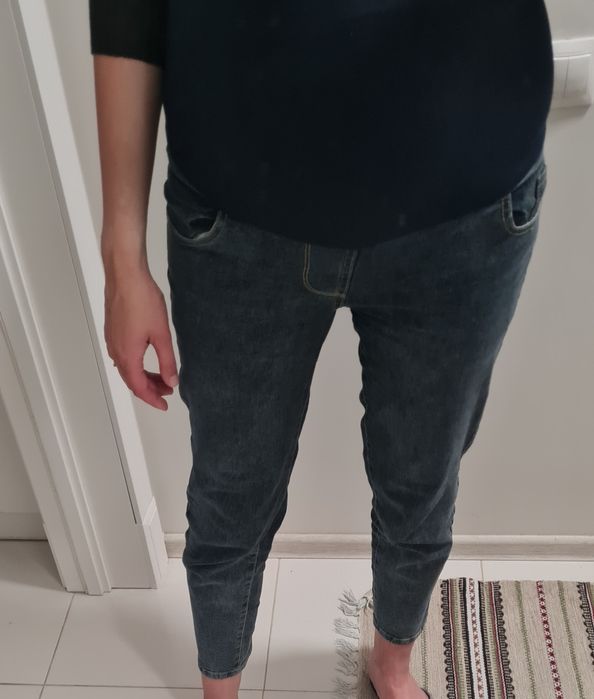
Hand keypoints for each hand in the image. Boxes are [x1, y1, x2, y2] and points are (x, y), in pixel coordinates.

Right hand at [104, 266, 177, 410]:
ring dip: (143, 376)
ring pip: (126, 368)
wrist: (125, 276)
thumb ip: (167, 361)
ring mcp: (112, 340)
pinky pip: (122, 357)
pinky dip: (135, 364)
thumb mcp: (161, 334)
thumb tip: (171, 381)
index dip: (152, 399)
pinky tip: (146, 359)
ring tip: (161, 376)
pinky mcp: (112, 331)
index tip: (164, 405)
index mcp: (128, 356)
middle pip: (131, 380)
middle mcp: (116, 351)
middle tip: (168, 390)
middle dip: (150, 388)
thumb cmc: (143, 301)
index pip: (139, 387)